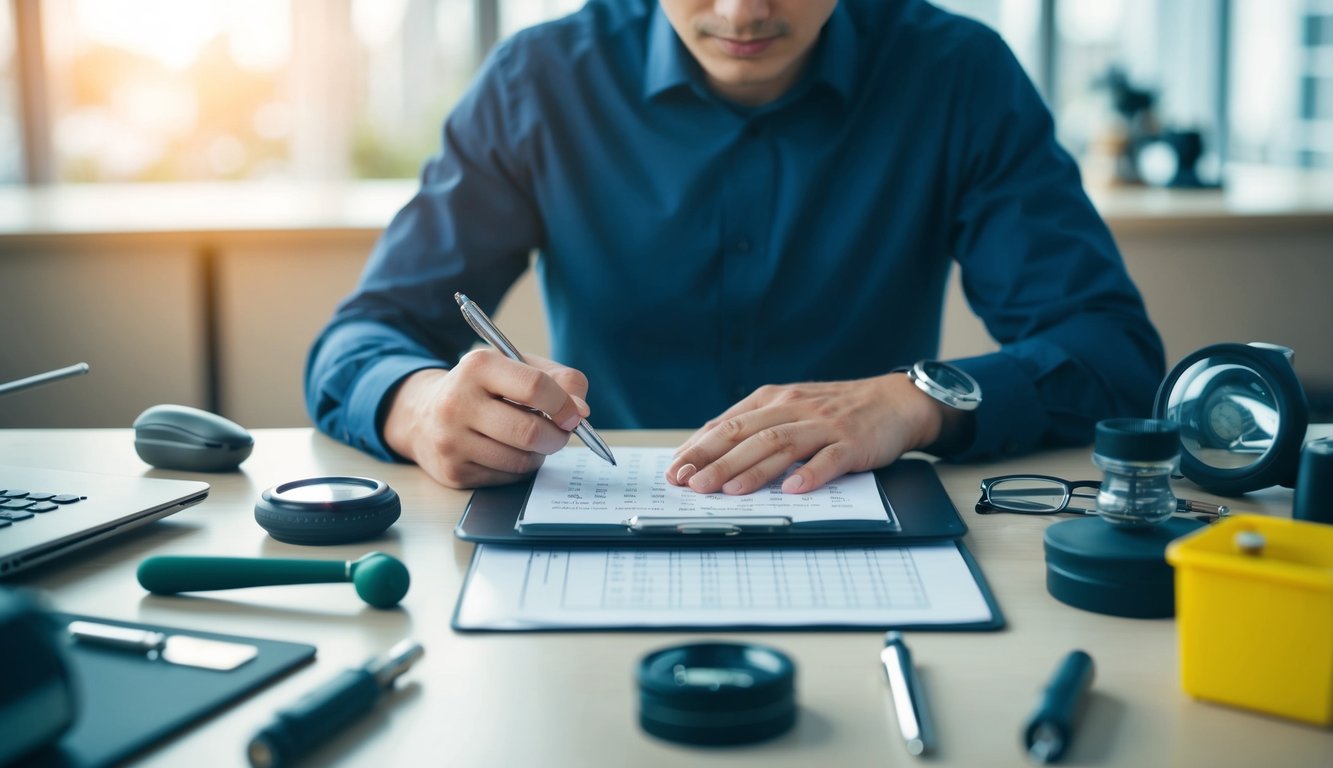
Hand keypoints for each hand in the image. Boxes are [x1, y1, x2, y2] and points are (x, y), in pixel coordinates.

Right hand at [383, 349, 590, 488]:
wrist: (423, 415)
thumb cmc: (482, 388)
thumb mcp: (516, 368)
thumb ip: (558, 379)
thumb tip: (581, 411)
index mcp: (477, 366)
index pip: (535, 387)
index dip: (564, 405)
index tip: (576, 415)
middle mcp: (458, 402)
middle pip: (529, 431)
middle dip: (557, 436)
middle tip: (561, 433)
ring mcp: (452, 440)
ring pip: (521, 459)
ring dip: (539, 453)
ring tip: (531, 440)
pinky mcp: (453, 471)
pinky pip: (507, 477)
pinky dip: (519, 467)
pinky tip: (507, 451)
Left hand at [665, 374, 954, 495]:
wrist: (895, 401)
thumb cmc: (837, 409)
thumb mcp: (791, 406)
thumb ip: (754, 422)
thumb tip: (707, 443)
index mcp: (775, 400)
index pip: (728, 423)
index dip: (699, 446)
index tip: (675, 468)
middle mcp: (795, 408)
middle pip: (748, 434)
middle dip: (715, 460)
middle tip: (691, 484)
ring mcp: (824, 425)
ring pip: (780, 445)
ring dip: (751, 470)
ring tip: (727, 490)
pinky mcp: (852, 443)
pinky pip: (829, 459)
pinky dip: (810, 473)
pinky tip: (792, 489)